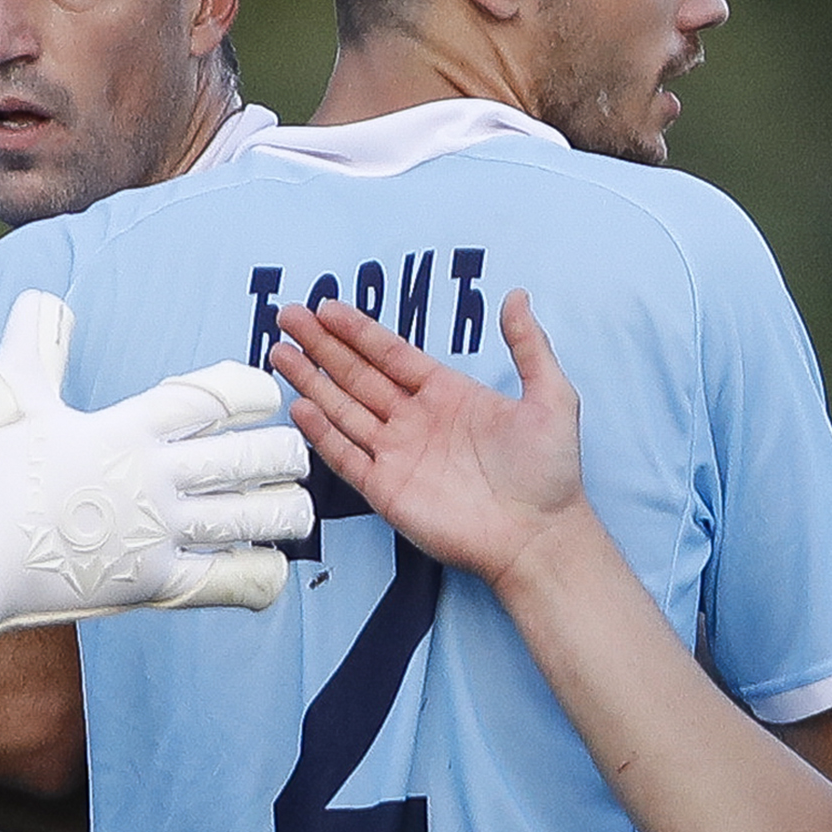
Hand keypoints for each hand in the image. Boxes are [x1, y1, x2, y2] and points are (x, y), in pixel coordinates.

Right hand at [0, 292, 314, 699]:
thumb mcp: (10, 393)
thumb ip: (35, 341)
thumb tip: (43, 298)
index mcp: (128, 427)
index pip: (217, 397)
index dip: (254, 392)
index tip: (265, 397)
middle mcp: (154, 478)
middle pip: (252, 457)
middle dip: (286, 454)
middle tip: (292, 457)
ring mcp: (159, 534)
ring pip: (256, 517)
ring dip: (287, 512)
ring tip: (295, 511)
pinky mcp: (155, 586)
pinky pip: (232, 579)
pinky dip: (262, 573)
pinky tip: (268, 565)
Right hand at [273, 290, 588, 586]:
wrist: (538, 535)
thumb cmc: (550, 471)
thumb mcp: (552, 397)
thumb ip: (529, 346)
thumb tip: (515, 296)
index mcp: (447, 393)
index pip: (391, 354)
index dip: (357, 331)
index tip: (326, 308)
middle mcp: (415, 420)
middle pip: (357, 375)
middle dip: (321, 346)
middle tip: (288, 316)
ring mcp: (397, 455)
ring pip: (343, 409)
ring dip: (311, 381)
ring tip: (279, 352)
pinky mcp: (386, 490)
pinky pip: (346, 456)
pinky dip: (322, 433)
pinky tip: (299, 406)